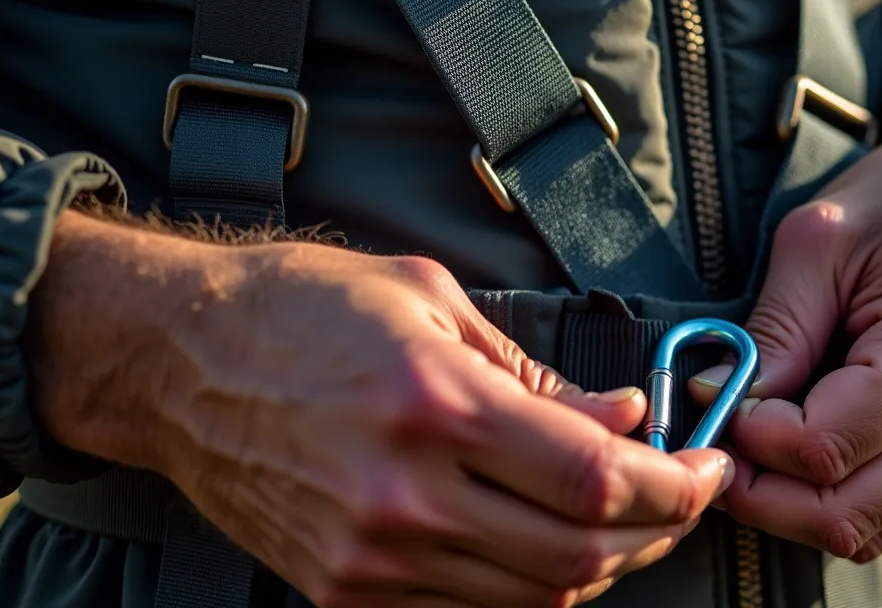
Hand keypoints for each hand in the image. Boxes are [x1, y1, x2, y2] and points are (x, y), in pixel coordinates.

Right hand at [29, 214, 732, 606]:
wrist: (175, 360)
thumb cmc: (297, 308)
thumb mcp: (431, 303)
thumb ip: (537, 373)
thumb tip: (622, 416)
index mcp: (431, 406)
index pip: (592, 479)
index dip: (673, 486)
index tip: (706, 470)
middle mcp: (402, 496)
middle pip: (577, 554)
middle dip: (657, 532)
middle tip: (686, 496)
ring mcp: (369, 557)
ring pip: (533, 596)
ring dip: (603, 563)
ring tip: (631, 518)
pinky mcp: (344, 589)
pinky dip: (532, 583)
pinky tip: (551, 539)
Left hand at [690, 76, 881, 561]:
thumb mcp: (819, 242)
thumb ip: (771, 334)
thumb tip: (711, 402)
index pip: (821, 451)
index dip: (749, 438)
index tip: (714, 397)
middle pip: (841, 515)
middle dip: (760, 490)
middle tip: (715, 438)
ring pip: (863, 532)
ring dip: (790, 503)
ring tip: (753, 440)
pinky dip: (831, 500)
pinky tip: (800, 448)